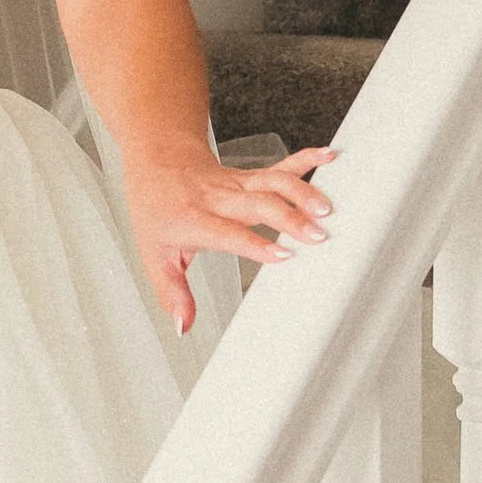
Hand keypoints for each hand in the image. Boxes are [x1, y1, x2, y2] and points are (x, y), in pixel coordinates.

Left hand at [128, 147, 333, 337]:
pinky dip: (305, 159)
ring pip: (271, 182)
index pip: (227, 232)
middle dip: (290, 217)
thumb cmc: (156, 210)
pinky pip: (278, 165)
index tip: (283, 255)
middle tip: (318, 235)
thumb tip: (182, 326)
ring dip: (302, 192)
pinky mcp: (249, 173)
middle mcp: (217, 198)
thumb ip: (172, 293)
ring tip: (327, 208)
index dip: (255, 243)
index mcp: (193, 219)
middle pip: (258, 204)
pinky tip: (327, 156)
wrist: (156, 161)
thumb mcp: (154, 256)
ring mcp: (236, 183)